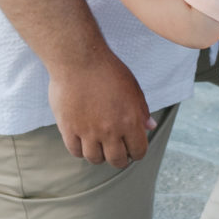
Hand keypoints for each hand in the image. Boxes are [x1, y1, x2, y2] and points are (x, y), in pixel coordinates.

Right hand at [47, 51, 155, 166]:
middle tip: (117, 151)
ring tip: (99, 145)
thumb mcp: (132, 87)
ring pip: (95, 159)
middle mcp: (109, 130)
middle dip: (120, 159)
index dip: (137, 152)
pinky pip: (76, 151)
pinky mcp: (68, 128)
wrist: (78, 58)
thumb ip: (141, 110)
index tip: (132, 148)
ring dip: (99, 155)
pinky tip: (83, 140)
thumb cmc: (108, 70)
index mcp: (129, 121)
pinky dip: (81, 150)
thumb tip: (150, 127)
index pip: (138, 152)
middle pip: (117, 160)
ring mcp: (87, 131)